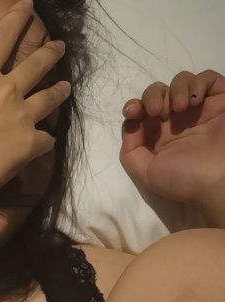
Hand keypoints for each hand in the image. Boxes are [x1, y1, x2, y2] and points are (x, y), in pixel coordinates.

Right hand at [0, 0, 70, 201]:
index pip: (3, 37)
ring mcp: (22, 118)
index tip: (29, 5)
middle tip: (60, 46)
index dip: (17, 17)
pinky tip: (48, 138)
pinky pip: (46, 139)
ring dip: (59, 90)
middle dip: (50, 52)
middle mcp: (7, 91)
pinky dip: (47, 138)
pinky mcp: (28, 147)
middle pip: (36, 65)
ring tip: (66, 86)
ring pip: (49, 98)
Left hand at [120, 70, 224, 210]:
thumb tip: (129, 124)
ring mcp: (199, 109)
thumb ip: (131, 152)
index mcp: (159, 136)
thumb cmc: (184, 179)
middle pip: (157, 92)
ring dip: (175, 90)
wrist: (219, 179)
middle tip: (158, 112)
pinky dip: (198, 82)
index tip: (133, 111)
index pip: (141, 111)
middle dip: (152, 96)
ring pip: (180, 81)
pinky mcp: (220, 100)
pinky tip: (195, 100)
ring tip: (180, 109)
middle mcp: (177, 120)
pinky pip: (208, 78)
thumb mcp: (147, 173)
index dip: (134, 106)